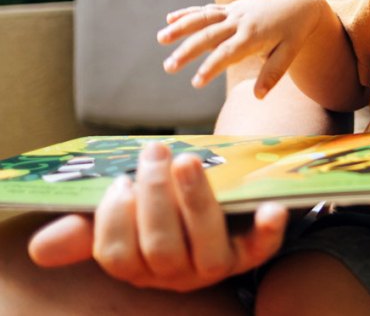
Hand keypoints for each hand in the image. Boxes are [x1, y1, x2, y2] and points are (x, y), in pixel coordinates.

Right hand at [27, 142, 286, 290]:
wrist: (220, 207)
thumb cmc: (163, 210)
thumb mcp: (125, 217)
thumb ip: (87, 229)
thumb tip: (40, 247)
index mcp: (140, 265)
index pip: (119, 255)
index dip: (115, 219)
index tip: (119, 181)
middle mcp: (177, 273)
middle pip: (161, 247)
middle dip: (155, 197)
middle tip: (155, 152)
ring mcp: (216, 264)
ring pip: (204, 245)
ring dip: (196, 201)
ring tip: (187, 160)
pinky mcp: (252, 252)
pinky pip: (262, 249)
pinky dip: (268, 230)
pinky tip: (272, 207)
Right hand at [159, 0, 326, 97]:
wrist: (299, 3)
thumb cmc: (294, 31)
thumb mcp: (290, 52)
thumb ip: (273, 73)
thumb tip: (259, 97)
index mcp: (254, 36)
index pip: (228, 53)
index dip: (211, 67)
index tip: (195, 82)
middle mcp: (240, 21)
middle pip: (209, 36)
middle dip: (187, 51)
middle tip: (168, 67)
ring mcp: (234, 12)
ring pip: (204, 18)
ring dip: (181, 27)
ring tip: (161, 38)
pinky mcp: (231, 8)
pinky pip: (208, 10)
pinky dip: (189, 13)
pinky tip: (170, 18)